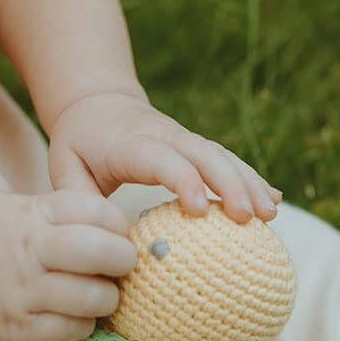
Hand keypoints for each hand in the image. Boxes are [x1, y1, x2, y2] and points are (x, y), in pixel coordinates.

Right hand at [0, 191, 135, 340]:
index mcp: (34, 213)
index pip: (98, 211)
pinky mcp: (19, 327)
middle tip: (121, 268)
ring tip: (99, 296)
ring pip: (95, 299)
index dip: (119, 225)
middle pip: (103, 253)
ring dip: (108, 300)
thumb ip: (60, 214)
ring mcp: (25, 291)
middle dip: (124, 261)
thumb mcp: (16, 206)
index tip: (119, 235)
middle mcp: (32, 250)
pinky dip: (84, 325)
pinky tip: (76, 317)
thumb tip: (114, 230)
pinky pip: (73, 330)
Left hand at [47, 92, 281, 223]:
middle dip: (230, 184)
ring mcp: (187, 140)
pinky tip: (275, 200)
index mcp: (131, 143)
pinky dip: (253, 179)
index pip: (161, 159)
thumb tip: (106, 239)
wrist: (97, 101)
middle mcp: (166, 136)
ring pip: (224, 157)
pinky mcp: (199, 148)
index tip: (200, 210)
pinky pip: (230, 161)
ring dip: (251, 183)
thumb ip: (79, 201)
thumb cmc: (79, 142)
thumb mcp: (64, 167)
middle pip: (205, 156)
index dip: (183, 180)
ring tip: (271, 214)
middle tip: (249, 217)